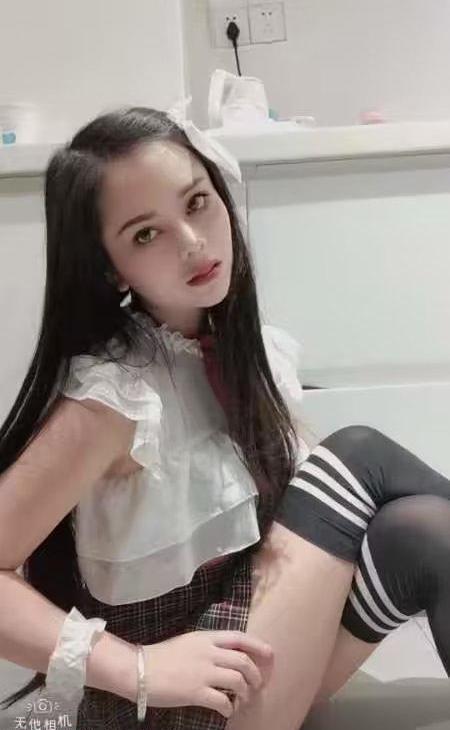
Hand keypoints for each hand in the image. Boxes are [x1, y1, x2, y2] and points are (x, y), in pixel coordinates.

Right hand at [143, 630, 272, 718]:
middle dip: (255, 675)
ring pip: (238, 681)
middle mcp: (208, 652)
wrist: (139, 669)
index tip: (270, 654)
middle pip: (243, 661)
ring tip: (241, 700)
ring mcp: (203, 672)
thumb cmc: (161, 656)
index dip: (258, 646)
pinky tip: (227, 710)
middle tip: (255, 686)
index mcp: (206, 638)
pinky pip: (223, 700)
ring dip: (245, 693)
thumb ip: (208, 647)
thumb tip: (227, 656)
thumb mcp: (188, 643)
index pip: (239, 637)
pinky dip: (230, 708)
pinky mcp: (195, 692)